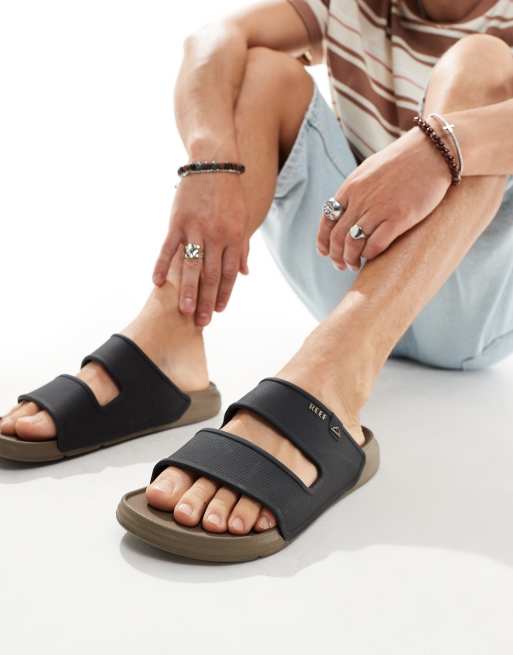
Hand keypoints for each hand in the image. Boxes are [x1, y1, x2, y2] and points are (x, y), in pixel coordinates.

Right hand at [153, 172, 249, 325]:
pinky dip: (162, 265)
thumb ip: (242, 248)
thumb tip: (245, 274)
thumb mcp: (242, 220)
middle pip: (211, 274)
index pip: (229, 272)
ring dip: (188, 290)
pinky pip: (169, 247)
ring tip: (185, 310)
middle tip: (202, 322)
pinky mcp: (178, 221)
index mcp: (233, 237)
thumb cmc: (230, 194)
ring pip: (191, 266)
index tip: (219, 310)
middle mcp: (216, 236)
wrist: (214, 163)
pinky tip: (158, 283)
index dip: (224, 293)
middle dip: (207, 300)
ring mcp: (195, 228)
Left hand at [316, 127, 452, 270]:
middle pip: (337, 236)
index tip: (325, 252)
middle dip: (335, 255)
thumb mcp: (371, 170)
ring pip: (353, 244)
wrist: (433, 150)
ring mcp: (379, 209)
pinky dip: (369, 255)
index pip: (327, 220)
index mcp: (350, 187)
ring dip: (351, 259)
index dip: (323, 241)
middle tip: (340, 265)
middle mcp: (360, 199)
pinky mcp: (399, 218)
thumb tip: (347, 208)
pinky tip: (372, 258)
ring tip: (354, 266)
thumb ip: (357, 190)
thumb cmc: (404, 160)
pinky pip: (375, 245)